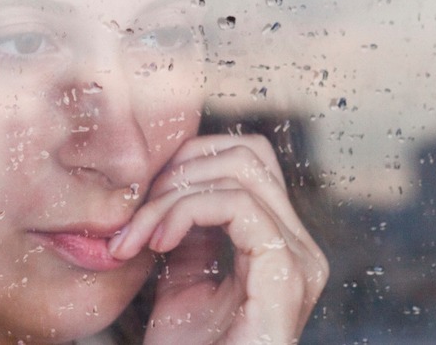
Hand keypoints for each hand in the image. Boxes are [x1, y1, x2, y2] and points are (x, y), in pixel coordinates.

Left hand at [108, 134, 328, 343]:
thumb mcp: (182, 281)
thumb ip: (189, 233)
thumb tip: (172, 183)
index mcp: (280, 246)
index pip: (245, 159)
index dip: (186, 163)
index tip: (139, 204)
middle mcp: (300, 249)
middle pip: (247, 153)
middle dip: (177, 170)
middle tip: (135, 217)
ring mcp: (299, 261)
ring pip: (239, 172)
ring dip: (170, 196)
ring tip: (136, 237)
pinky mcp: (287, 276)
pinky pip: (237, 206)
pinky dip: (184, 212)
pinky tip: (156, 243)